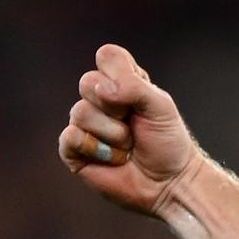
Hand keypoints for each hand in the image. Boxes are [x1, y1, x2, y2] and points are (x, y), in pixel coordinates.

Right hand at [58, 44, 200, 214]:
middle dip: (116, 107)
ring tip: (127, 146)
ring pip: (80, 112)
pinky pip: (70, 137)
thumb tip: (103, 90)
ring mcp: (85, 124)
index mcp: (122, 82)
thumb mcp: (161, 106)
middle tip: (133, 123)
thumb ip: (134, 87)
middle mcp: (100, 100)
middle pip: (87, 81)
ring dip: (112, 134)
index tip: (141, 98)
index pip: (107, 56)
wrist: (169, 182)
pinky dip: (97, 149)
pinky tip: (112, 159)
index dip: (121, 75)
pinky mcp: (73, 150)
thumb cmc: (168, 142)